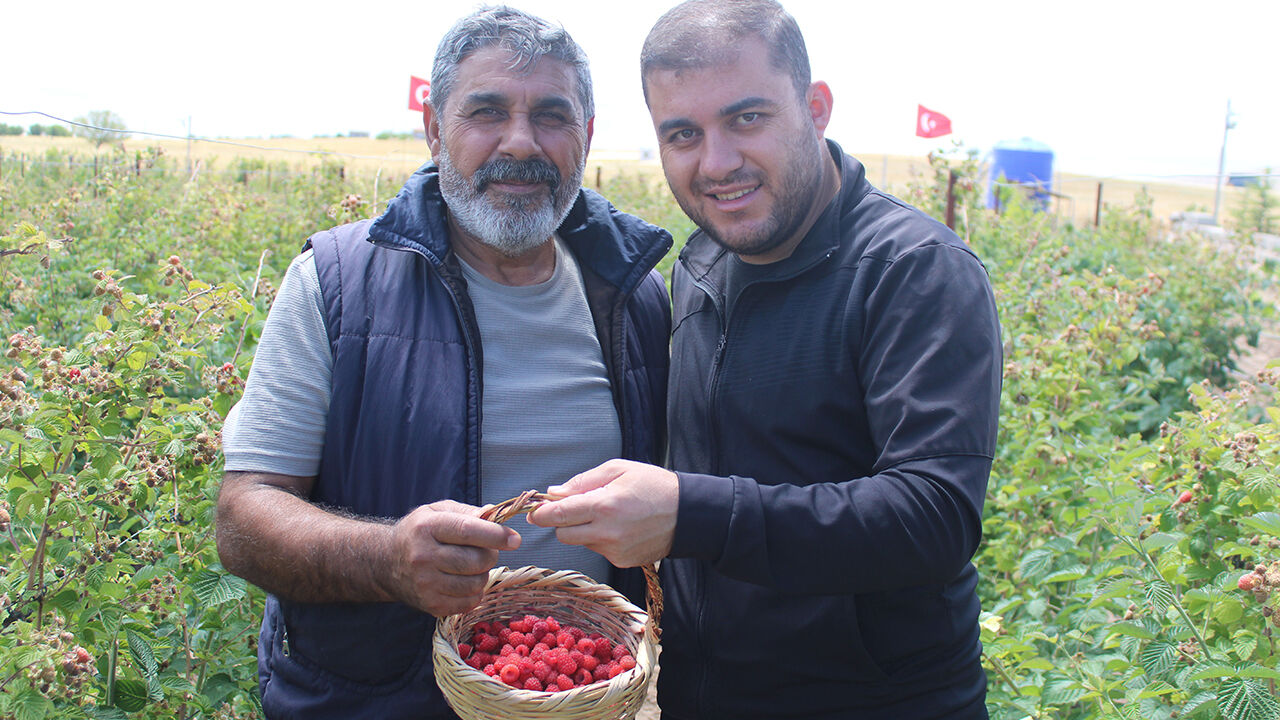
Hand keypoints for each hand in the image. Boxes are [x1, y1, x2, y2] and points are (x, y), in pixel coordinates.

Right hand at [385, 500, 519, 616]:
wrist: (385, 562)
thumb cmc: (419, 532)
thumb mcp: (437, 511)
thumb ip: (468, 512)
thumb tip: (496, 515)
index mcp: (427, 527)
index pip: (468, 531)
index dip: (496, 535)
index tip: (515, 539)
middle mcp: (423, 556)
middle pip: (476, 561)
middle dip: (490, 555)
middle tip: (486, 550)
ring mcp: (425, 584)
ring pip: (475, 584)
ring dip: (483, 575)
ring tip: (472, 566)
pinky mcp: (430, 605)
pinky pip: (469, 602)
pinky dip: (475, 593)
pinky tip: (465, 582)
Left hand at [527, 459, 677, 567]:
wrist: (688, 514)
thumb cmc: (653, 485)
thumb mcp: (618, 469)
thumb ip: (582, 481)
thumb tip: (553, 493)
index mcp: (604, 505)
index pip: (558, 515)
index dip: (541, 514)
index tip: (534, 512)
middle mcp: (607, 532)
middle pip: (563, 534)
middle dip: (562, 522)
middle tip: (572, 509)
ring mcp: (615, 550)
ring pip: (581, 542)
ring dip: (584, 530)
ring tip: (609, 515)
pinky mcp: (622, 562)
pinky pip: (599, 550)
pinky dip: (602, 540)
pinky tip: (621, 528)